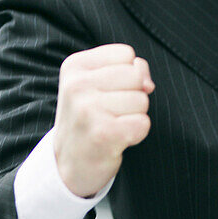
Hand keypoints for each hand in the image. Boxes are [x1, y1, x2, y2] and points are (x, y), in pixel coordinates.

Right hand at [53, 43, 153, 197]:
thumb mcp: (98, 83)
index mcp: (75, 65)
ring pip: (142, 100)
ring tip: (112, 125)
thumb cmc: (90, 118)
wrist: (68, 164)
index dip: (127, 73)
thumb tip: (148, 84)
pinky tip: (117, 139)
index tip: (107, 92)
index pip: (126, 54)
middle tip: (111, 111)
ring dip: (134, 116)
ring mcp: (87, 109)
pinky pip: (143, 123)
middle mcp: (77, 85)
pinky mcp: (102, 134)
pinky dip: (137, 133)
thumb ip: (127, 69)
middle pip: (136, 75)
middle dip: (133, 95)